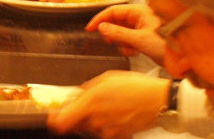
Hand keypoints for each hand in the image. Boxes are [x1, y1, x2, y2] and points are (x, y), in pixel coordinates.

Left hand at [47, 71, 168, 138]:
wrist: (160, 101)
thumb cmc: (135, 86)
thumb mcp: (106, 79)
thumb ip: (86, 90)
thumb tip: (74, 98)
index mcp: (91, 101)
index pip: (62, 121)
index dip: (55, 120)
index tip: (53, 117)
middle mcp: (97, 118)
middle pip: (75, 124)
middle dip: (76, 116)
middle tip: (87, 106)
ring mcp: (108, 130)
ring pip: (90, 128)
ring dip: (93, 120)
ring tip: (109, 106)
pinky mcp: (119, 136)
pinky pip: (105, 132)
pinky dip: (106, 125)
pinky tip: (117, 113)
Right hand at [86, 4, 165, 62]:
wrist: (186, 60)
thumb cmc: (168, 45)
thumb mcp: (140, 40)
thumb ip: (118, 33)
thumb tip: (101, 28)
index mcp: (140, 11)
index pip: (113, 11)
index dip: (100, 19)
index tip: (90, 28)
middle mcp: (141, 17)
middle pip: (117, 21)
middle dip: (113, 33)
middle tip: (110, 42)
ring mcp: (143, 27)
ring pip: (122, 31)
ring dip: (121, 42)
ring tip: (129, 50)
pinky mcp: (145, 37)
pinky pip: (129, 39)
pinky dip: (128, 46)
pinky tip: (135, 52)